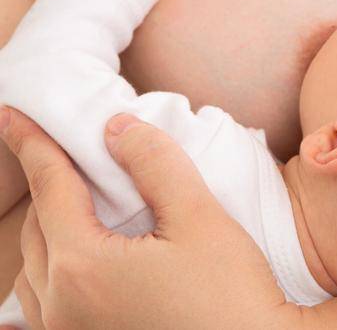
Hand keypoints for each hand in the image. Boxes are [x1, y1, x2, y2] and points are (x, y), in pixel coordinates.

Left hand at [0, 109, 294, 329]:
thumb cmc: (232, 296)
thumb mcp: (201, 219)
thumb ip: (157, 166)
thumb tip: (118, 130)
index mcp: (82, 264)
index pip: (49, 187)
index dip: (32, 144)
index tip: (12, 115)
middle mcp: (60, 303)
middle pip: (36, 227)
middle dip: (48, 186)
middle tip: (65, 155)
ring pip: (35, 268)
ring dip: (48, 230)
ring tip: (76, 204)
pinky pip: (42, 304)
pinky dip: (51, 270)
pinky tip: (74, 263)